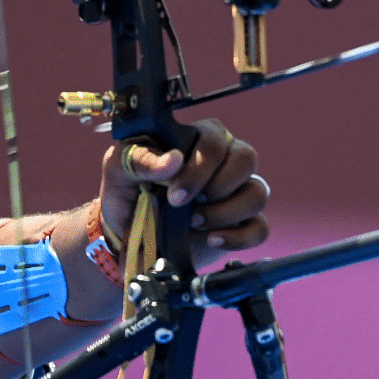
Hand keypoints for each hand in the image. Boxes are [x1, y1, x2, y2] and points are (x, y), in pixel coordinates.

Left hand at [98, 118, 269, 271]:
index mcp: (195, 139)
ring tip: (196, 223)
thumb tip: (172, 160)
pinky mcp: (239, 224)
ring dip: (226, 212)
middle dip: (217, 187)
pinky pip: (260, 228)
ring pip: (257, 194)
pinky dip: (239, 237)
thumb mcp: (119, 169)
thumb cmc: (126, 192)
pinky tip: (213, 239)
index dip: (200, 167)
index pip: (215, 140)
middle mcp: (222, 162)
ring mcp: (234, 193)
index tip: (175, 194)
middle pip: (246, 159)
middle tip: (187, 208)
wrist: (125, 234)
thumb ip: (139, 158)